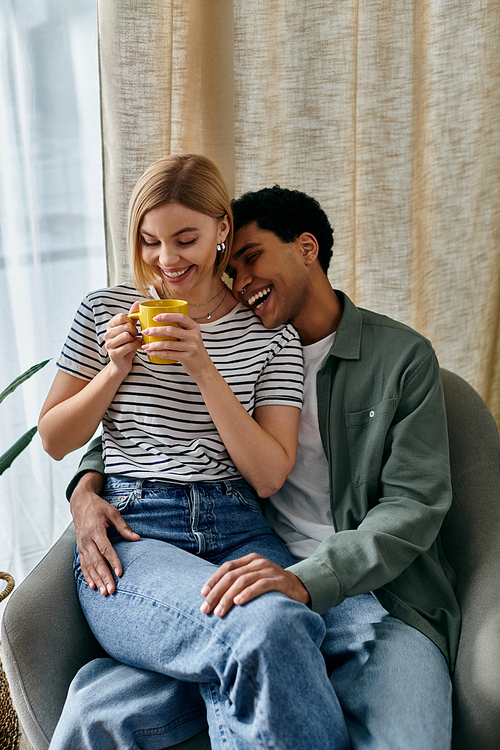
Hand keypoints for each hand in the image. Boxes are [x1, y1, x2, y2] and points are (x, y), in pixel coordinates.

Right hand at [70, 471, 139, 594]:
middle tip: (111, 590)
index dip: (113, 561)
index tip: (120, 573)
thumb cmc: (97, 507)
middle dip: (104, 576)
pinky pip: (82, 565)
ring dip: (96, 580)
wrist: (80, 503)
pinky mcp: (79, 549)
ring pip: (88, 566)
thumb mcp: (112, 512)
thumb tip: (136, 538)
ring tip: (103, 592)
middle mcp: (86, 539)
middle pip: (96, 561)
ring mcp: (81, 545)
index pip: (105, 548)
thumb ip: (123, 527)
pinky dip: (87, 576)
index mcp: (95, 530)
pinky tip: (92, 586)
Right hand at [104, 303, 141, 373]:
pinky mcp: (113, 354)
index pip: (121, 317)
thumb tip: (137, 302)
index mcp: (110, 326)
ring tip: (134, 341)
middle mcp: (107, 334)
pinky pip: (128, 346)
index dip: (130, 321)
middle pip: (125, 326)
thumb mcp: (130, 330)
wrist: (122, 364)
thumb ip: (133, 317)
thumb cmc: (127, 345)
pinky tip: (136, 346)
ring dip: (134, 339)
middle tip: (135, 335)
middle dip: (134, 331)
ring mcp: (108, 344)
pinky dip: (135, 345)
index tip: (132, 327)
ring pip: (126, 335)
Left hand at [141, 314, 212, 379]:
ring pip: (168, 343)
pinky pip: (169, 354)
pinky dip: (158, 353)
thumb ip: (180, 329)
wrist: (203, 367)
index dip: (167, 316)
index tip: (155, 317)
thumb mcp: (191, 336)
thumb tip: (158, 322)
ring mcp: (191, 347)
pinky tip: (151, 352)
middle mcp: (194, 336)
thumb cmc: (193, 349)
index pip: (180, 317)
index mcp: (194, 327)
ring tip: (146, 345)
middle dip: (155, 330)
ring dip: (154, 344)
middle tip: (145, 331)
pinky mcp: (187, 357)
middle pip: (171, 330)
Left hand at [199, 553, 310, 616]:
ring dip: (228, 597)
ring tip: (219, 611)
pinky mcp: (279, 580)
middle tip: (206, 609)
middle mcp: (258, 562)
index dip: (213, 580)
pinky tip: (238, 603)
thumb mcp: (253, 581)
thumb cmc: (272, 588)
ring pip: (243, 581)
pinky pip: (260, 585)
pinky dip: (247, 593)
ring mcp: (269, 570)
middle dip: (216, 593)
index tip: (202, 595)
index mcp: (250, 560)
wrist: (300, 589)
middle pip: (231, 576)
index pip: (227, 567)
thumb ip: (238, 583)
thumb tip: (213, 596)